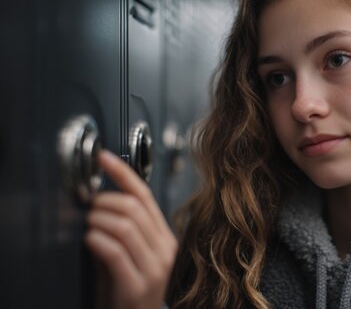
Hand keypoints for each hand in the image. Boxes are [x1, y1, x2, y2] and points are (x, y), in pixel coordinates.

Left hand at [85, 150, 177, 308]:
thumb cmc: (127, 290)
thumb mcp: (131, 254)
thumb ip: (122, 229)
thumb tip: (99, 198)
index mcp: (165, 238)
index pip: (146, 196)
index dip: (123, 173)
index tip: (103, 158)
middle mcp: (164, 250)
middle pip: (135, 208)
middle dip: (104, 200)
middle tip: (88, 205)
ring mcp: (154, 268)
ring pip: (125, 226)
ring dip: (97, 220)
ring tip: (88, 225)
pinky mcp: (137, 286)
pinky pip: (115, 252)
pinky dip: (97, 240)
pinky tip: (89, 240)